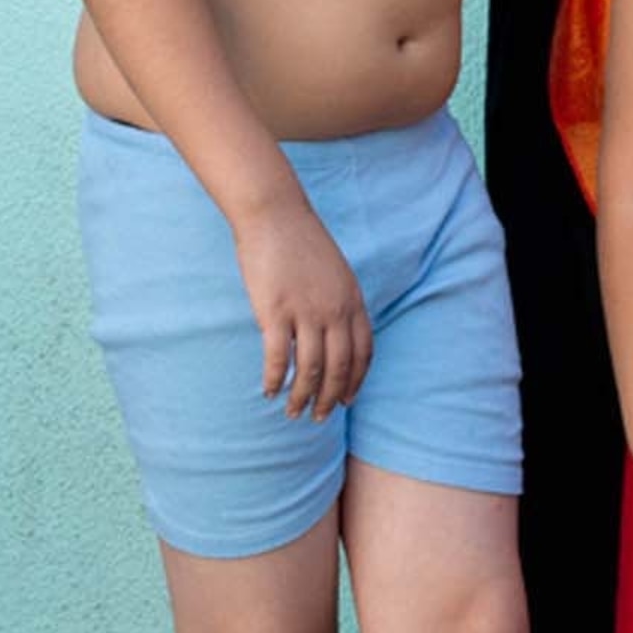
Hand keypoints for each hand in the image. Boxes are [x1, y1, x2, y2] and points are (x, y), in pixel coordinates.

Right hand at [233, 191, 371, 418]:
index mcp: (353, 301)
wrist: (275, 215)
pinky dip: (274, 380)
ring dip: (302, 397)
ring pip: (309, 369)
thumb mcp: (335, 273)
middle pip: (338, 367)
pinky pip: (277, 357)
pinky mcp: (275, 312)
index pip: (363, 353)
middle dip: (329, 398)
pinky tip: (268, 392)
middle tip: (319, 417)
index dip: (356, 381)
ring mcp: (306, 312)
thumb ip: (339, 303)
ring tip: (293, 413)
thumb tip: (332, 334)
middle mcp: (335, 310)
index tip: (346, 400)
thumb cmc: (302, 242)